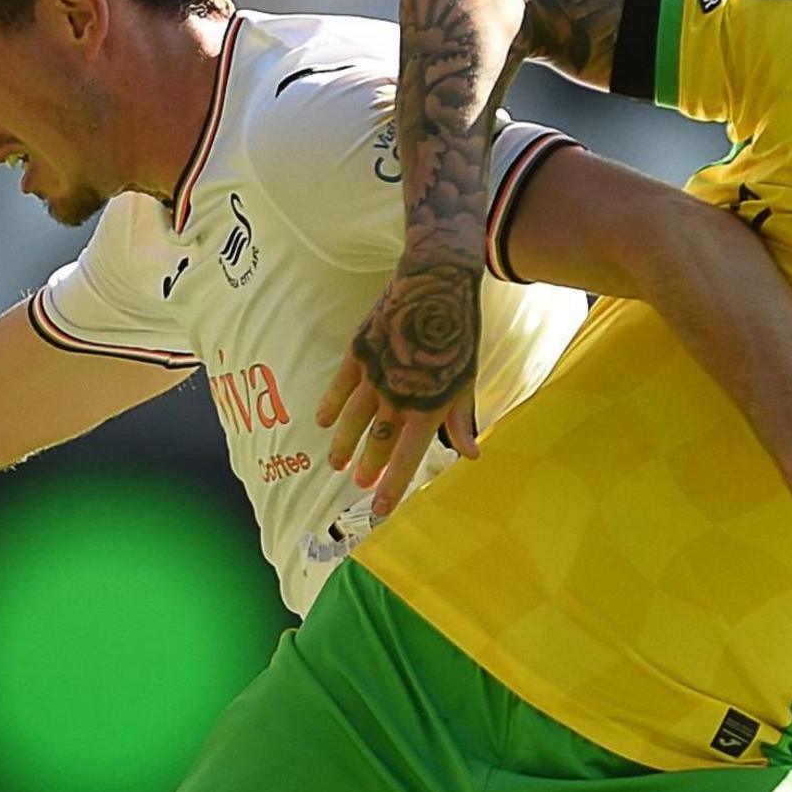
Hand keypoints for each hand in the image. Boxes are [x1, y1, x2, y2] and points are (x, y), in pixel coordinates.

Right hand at [314, 255, 482, 517]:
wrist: (436, 283)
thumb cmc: (457, 335)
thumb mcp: (466, 380)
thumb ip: (461, 419)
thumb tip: (469, 455)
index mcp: (428, 407)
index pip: (407, 457)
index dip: (393, 486)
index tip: (379, 508)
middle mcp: (398, 397)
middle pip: (377, 442)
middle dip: (367, 466)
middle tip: (358, 483)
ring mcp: (374, 375)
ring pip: (353, 421)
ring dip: (344, 444)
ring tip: (336, 464)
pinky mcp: (359, 353)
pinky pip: (338, 387)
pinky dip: (329, 406)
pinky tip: (322, 422)